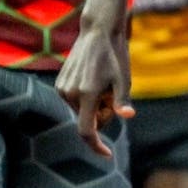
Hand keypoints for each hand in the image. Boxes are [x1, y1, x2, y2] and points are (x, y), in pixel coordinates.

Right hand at [56, 30, 134, 155]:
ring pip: (82, 111)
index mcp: (86, 95)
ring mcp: (62, 88)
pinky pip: (75, 101)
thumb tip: (128, 116)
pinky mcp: (59, 83)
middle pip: (88, 120)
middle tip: (113, 95)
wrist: (97, 33)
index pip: (86, 131)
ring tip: (102, 83)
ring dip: (94, 105)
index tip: (108, 154)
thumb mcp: (123, 79)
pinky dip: (86, 98)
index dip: (96, 146)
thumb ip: (122, 100)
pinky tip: (93, 79)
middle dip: (103, 115)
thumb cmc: (115, 57)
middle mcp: (70, 94)